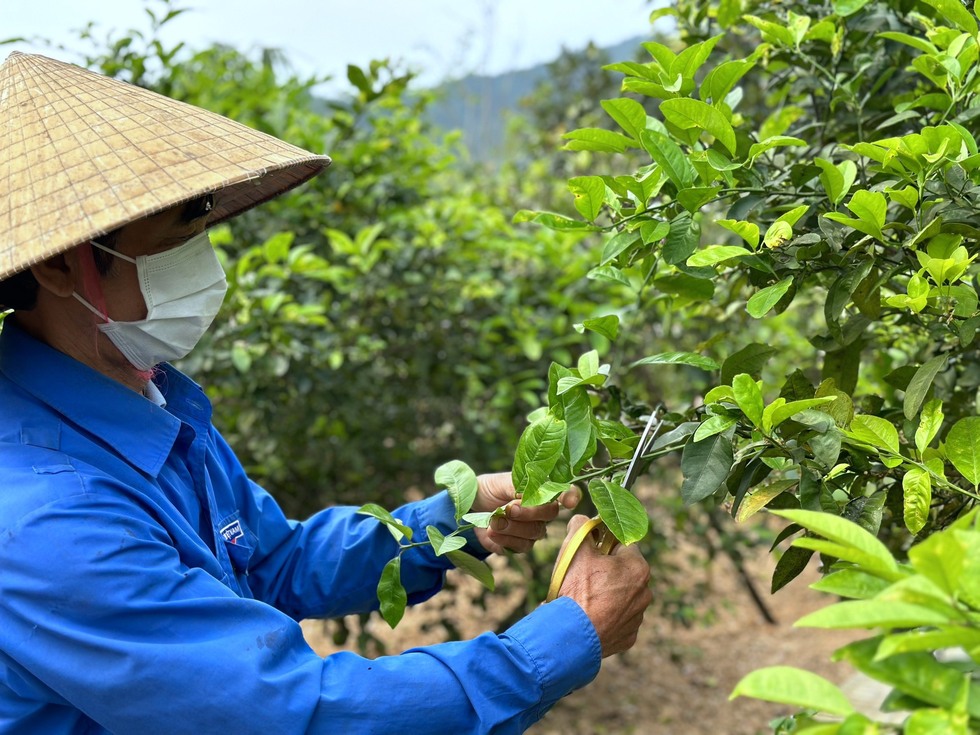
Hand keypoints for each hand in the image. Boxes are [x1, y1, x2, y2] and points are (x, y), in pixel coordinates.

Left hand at [471, 472, 580, 554]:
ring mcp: (533, 529)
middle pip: (550, 514)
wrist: (471, 508)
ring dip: (511, 527)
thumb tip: (532, 495)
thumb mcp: (502, 482)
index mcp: (542, 490)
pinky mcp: (521, 545)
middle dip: (529, 512)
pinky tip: (491, 532)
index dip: (571, 495)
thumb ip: (519, 487)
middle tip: (509, 509)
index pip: (564, 491)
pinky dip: (504, 539)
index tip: (569, 501)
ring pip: (534, 532)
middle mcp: (543, 511)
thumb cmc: (490, 489)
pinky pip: (521, 546)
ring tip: (493, 521)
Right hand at [556, 515, 651, 657]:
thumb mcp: (575, 548)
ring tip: (583, 598)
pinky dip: (605, 616)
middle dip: (606, 569)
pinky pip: (617, 619)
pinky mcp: (628, 637)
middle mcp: (645, 592)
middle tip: (583, 573)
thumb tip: (583, 520)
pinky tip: (588, 616)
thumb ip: (581, 525)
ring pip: (622, 596)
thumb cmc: (576, 588)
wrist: (570, 634)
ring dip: (607, 593)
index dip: (604, 543)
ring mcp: (637, 617)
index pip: (623, 544)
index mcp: (638, 567)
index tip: (590, 549)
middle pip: (624, 571)